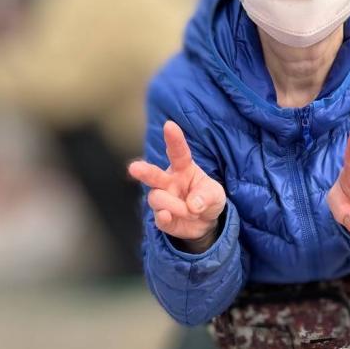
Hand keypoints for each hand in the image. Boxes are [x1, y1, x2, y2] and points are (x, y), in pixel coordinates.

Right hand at [128, 121, 225, 249]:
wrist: (205, 223)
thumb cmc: (207, 199)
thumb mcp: (215, 194)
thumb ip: (206, 196)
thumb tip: (193, 204)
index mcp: (183, 168)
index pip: (178, 152)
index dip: (174, 139)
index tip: (169, 125)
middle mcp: (168, 181)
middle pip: (153, 174)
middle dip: (144, 171)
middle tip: (134, 168)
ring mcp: (163, 199)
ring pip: (157, 198)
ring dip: (176, 206)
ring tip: (191, 212)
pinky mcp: (161, 217)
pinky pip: (158, 216)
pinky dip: (163, 217)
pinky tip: (168, 216)